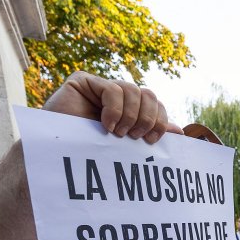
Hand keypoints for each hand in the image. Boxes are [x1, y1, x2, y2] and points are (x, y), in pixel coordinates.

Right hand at [42, 71, 181, 143]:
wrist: (58, 158)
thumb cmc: (91, 154)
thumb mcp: (127, 146)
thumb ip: (151, 135)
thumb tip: (181, 132)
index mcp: (130, 108)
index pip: (156, 104)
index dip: (160, 120)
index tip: (152, 140)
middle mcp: (117, 95)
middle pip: (149, 94)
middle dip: (148, 118)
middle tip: (136, 136)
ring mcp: (100, 86)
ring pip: (133, 90)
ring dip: (130, 116)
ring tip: (118, 133)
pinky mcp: (83, 81)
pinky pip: (112, 89)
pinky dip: (115, 109)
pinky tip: (106, 124)